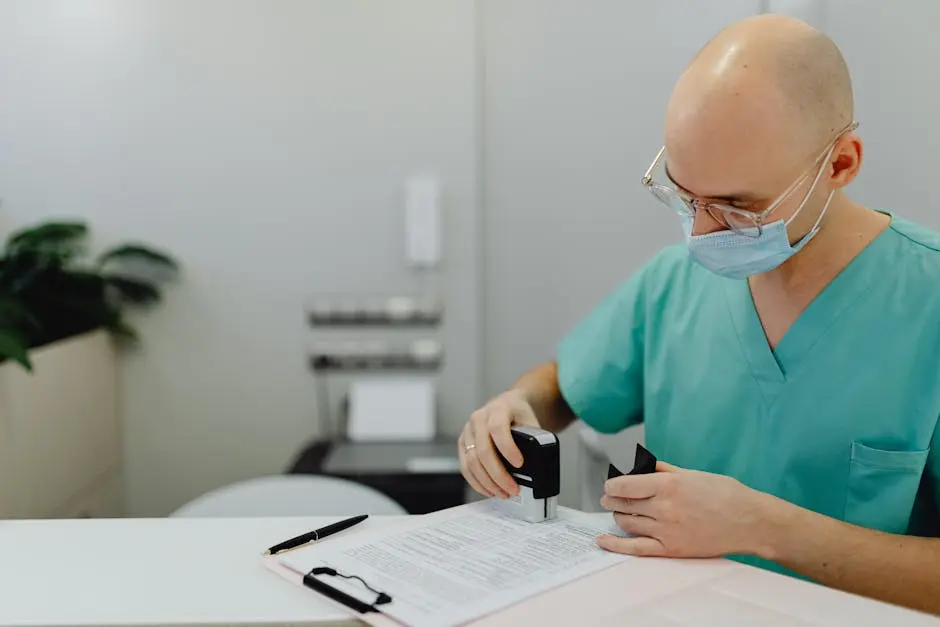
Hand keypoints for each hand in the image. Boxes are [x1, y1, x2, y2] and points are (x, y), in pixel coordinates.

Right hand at [458, 389, 540, 498]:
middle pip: (483, 450)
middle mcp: (478, 418)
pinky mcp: (462, 443)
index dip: (508, 448)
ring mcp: (468, 431)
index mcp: (498, 409)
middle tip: (513, 488)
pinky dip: (477, 482)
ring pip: (471, 462)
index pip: (498, 428)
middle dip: (499, 475)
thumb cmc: (519, 414)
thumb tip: (537, 468)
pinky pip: (465, 466)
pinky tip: (489, 490)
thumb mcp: (530, 421)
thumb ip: (533, 440)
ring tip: (503, 493)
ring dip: (487, 482)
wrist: (507, 405)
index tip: (519, 463)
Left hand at [597, 461, 773, 557]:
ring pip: (627, 523)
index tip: (610, 485)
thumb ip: (662, 471)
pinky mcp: (671, 549)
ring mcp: (666, 530)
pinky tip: (603, 540)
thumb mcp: (692, 474)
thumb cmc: (725, 494)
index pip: (624, 485)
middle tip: (610, 497)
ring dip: (618, 516)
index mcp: (668, 485)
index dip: (612, 485)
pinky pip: (636, 548)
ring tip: (619, 511)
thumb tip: (640, 468)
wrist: (750, 522)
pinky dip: (616, 544)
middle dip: (612, 499)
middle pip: (623, 504)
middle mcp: (664, 508)